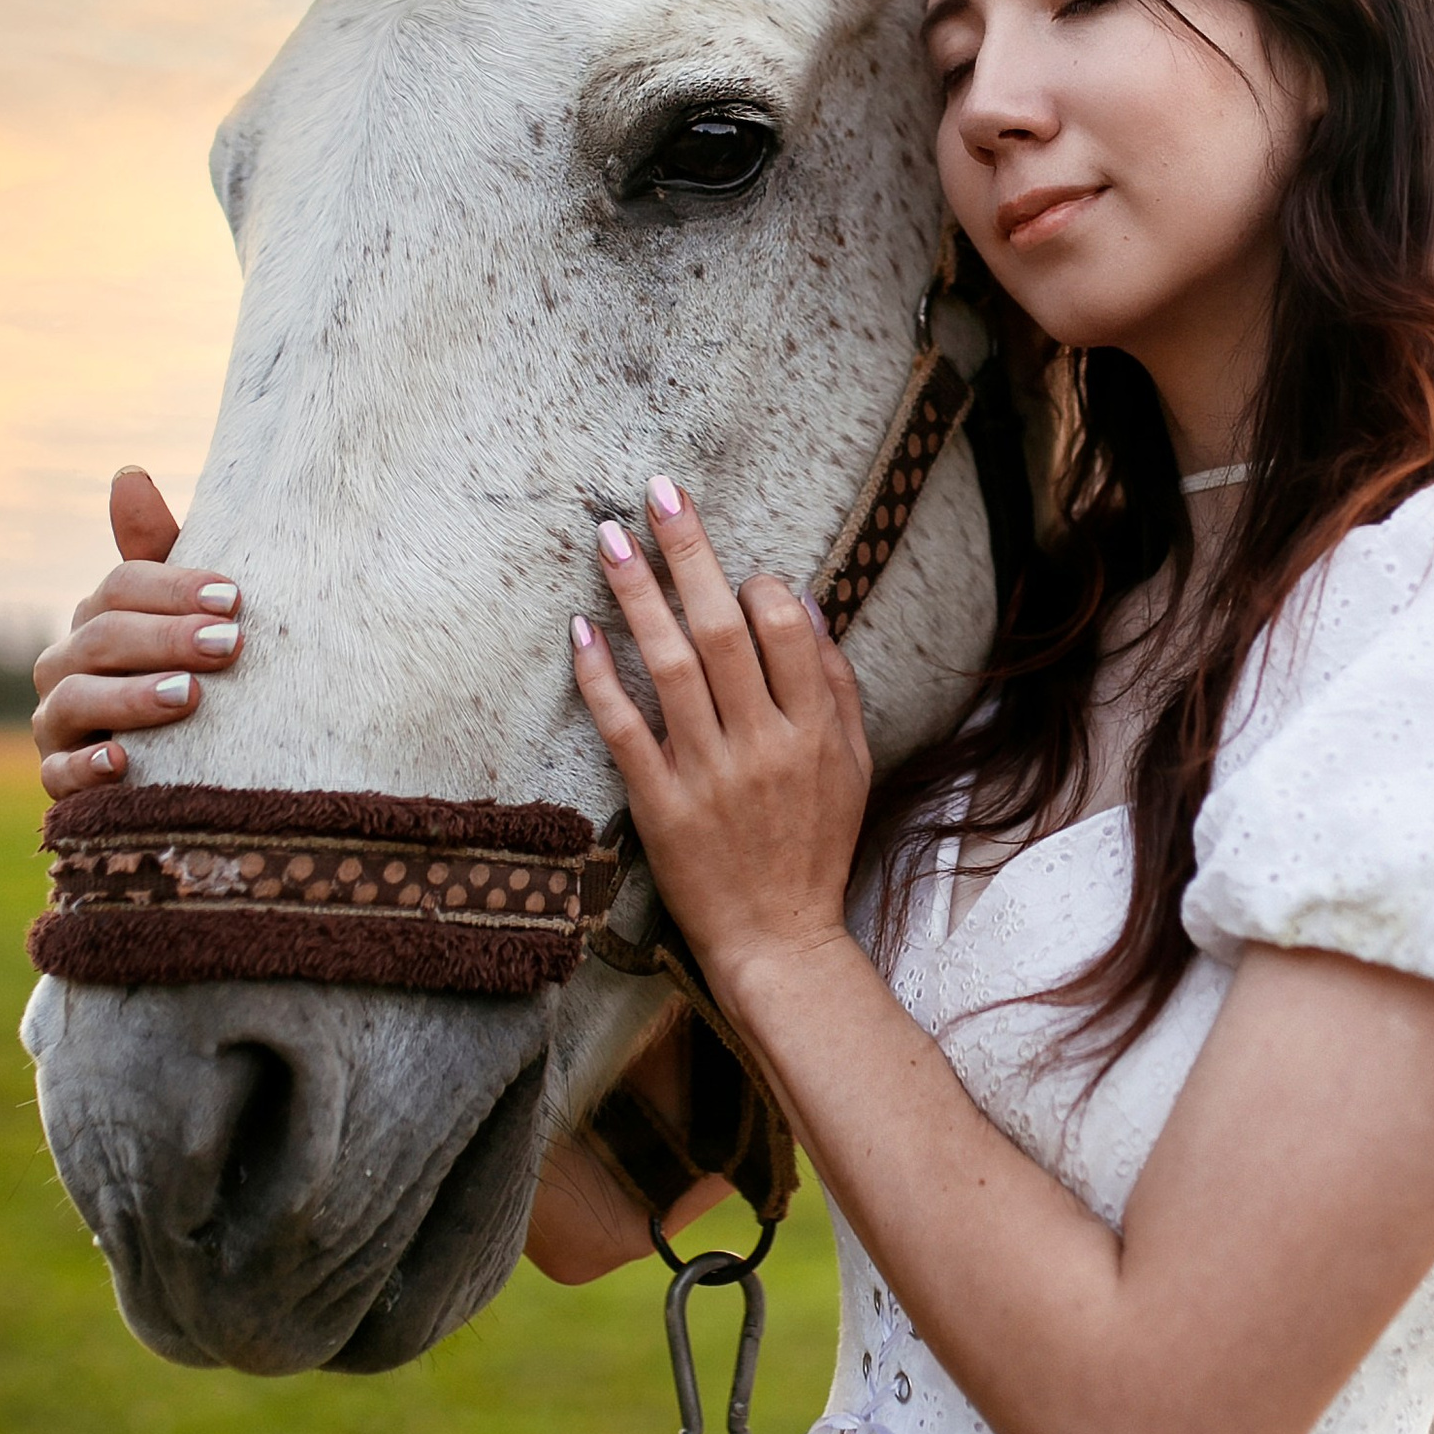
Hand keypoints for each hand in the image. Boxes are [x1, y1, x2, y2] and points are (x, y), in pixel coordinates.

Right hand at [31, 469, 243, 800]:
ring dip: (133, 696)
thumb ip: (159, 551)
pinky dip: (87, 767)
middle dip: (167, 638)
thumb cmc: (188, 672)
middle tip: (229, 647)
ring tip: (188, 696)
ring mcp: (57, 724)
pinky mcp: (60, 782)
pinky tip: (123, 762)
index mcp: (98, 617)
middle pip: (103, 639)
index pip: (120, 587)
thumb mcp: (185, 614)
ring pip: (77, 700)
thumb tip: (127, 473)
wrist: (184, 768)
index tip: (235, 599)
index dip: (174, 588)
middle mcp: (66, 665)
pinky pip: (60, 775)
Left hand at [570, 481, 870, 1005]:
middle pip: (723, 628)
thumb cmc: (816, 847)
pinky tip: (580, 630)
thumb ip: (834, 684)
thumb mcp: (853, 765)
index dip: (757, 584)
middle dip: (689, 554)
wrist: (778, 940)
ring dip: (637, 595)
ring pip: (669, 666)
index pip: (783, 629)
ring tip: (608, 538)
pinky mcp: (658, 805)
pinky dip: (600, 677)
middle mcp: (763, 745)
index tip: (736, 569)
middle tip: (658, 493)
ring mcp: (708, 774)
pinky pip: (623, 728)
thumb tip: (802, 603)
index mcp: (814, 730)